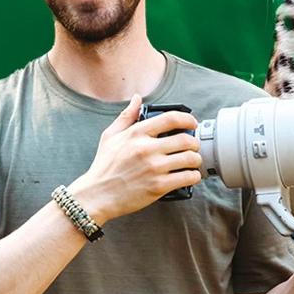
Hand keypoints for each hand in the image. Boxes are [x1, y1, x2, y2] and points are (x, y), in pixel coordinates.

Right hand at [68, 94, 201, 224]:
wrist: (97, 195)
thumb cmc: (104, 167)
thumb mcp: (110, 136)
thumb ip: (126, 116)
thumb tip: (136, 99)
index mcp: (136, 134)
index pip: (170, 119)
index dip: (187, 119)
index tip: (192, 123)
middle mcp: (146, 149)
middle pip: (186, 140)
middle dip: (194, 143)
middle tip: (193, 147)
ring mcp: (154, 168)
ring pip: (190, 159)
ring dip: (196, 160)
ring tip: (192, 162)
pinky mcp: (158, 186)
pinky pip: (187, 178)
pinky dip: (193, 176)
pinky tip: (189, 176)